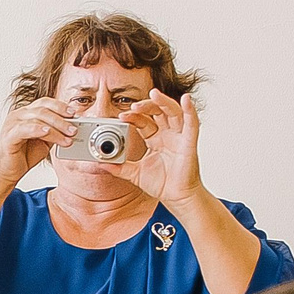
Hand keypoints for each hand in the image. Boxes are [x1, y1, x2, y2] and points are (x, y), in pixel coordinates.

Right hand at [0, 98, 76, 185]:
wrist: (8, 171)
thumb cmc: (24, 155)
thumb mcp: (45, 140)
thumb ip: (55, 131)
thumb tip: (72, 127)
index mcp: (27, 113)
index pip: (45, 103)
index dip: (60, 106)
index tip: (74, 114)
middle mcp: (18, 115)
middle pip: (43, 110)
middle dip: (62, 120)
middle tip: (74, 130)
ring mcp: (12, 124)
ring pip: (37, 119)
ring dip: (55, 128)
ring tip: (67, 138)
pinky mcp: (8, 136)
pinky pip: (23, 129)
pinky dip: (37, 129)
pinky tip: (46, 132)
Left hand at [118, 89, 204, 207]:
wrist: (177, 198)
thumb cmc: (163, 185)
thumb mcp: (134, 174)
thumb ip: (118, 168)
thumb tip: (101, 164)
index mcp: (156, 139)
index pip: (144, 121)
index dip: (134, 117)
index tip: (122, 117)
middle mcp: (168, 135)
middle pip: (158, 112)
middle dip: (146, 106)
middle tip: (133, 106)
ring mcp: (179, 137)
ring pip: (173, 112)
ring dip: (163, 101)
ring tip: (153, 94)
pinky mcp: (189, 142)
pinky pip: (192, 123)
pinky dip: (190, 110)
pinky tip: (186, 100)